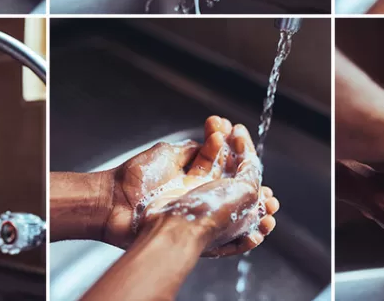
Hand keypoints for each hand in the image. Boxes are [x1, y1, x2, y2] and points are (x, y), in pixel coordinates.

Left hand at [105, 116, 276, 254]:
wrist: (112, 201)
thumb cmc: (135, 177)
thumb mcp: (169, 152)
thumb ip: (193, 150)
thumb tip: (215, 142)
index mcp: (194, 175)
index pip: (226, 166)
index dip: (241, 158)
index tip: (249, 150)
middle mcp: (198, 195)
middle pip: (236, 194)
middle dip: (257, 191)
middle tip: (270, 193)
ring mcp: (197, 215)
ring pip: (235, 217)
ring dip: (256, 213)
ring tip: (270, 208)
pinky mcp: (193, 236)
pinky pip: (224, 242)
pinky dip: (244, 239)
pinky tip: (258, 231)